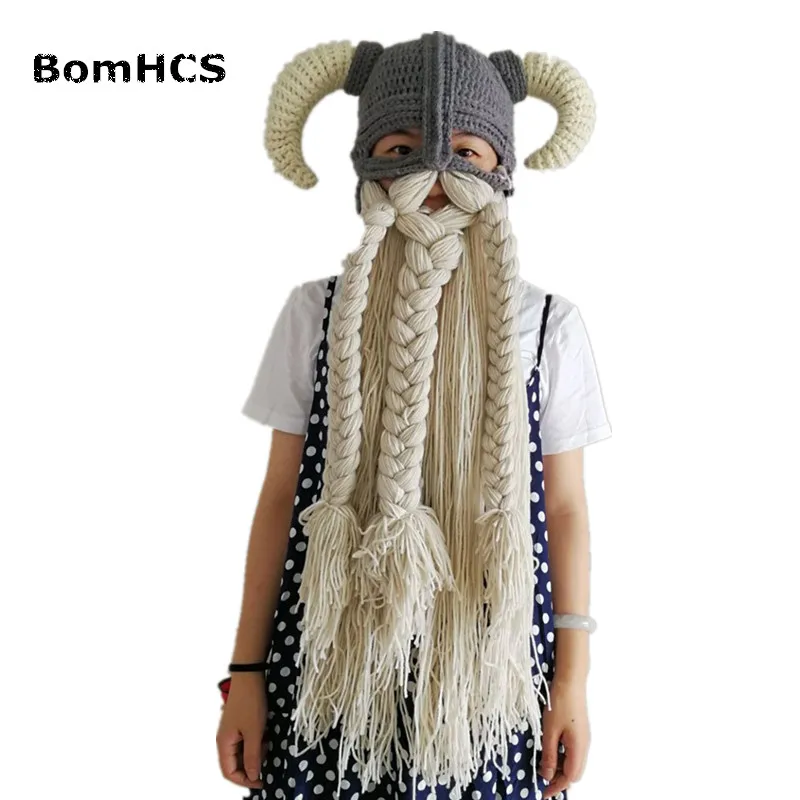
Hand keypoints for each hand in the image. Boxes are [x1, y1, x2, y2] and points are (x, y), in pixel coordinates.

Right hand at [216, 673, 268, 789]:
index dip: (245, 780)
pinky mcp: (240, 723)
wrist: (250, 675)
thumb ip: (252, 756)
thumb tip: (252, 776)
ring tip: (267, 741)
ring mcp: (233, 731)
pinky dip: (257, 741)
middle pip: (236, 763)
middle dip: (252, 764)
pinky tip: (266, 734)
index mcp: (224, 743)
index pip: (229, 772)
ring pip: (244, 752)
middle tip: (267, 757)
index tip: (262, 781)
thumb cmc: (250, 702)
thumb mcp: (254, 732)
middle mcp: (225, 739)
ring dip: (256, 752)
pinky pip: (248, 740)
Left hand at [538, 677, 589, 798]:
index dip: (557, 786)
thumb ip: (548, 755)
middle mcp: (585, 745)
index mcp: (579, 747)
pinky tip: (551, 751)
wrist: (570, 680)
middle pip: (575, 772)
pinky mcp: (580, 730)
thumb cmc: (559, 702)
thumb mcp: (549, 730)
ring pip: (575, 762)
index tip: (544, 793)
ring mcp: (584, 737)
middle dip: (559, 779)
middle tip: (543, 779)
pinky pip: (574, 751)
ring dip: (561, 767)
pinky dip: (563, 757)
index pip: (570, 777)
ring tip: (544, 765)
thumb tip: (546, 775)